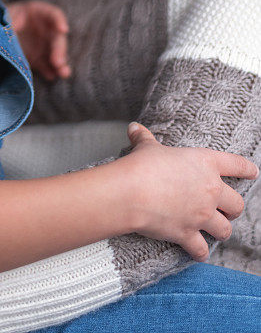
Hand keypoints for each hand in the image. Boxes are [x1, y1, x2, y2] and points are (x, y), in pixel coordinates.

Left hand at [8, 0, 69, 79]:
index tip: (63, 30)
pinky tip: (50, 76)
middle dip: (59, 49)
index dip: (59, 21)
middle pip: (56, 38)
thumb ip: (10, 24)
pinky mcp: (37, 58)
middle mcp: (43, 28)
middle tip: (58, 62)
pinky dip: (49, 71)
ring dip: (60, 63)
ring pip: (55, 53)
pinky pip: (46, 65)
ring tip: (64, 73)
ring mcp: (41, 44)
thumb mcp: (3, 19)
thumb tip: (12, 32)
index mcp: (36, 13)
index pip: (53, 14)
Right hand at [125, 122, 258, 261]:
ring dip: (221, 230)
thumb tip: (133, 127)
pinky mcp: (188, 234)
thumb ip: (145, 138)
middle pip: (237, 204)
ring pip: (225, 230)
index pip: (236, 165)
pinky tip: (198, 253)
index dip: (247, 169)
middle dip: (233, 209)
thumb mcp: (147, 147)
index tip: (254, 172)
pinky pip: (202, 250)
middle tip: (226, 210)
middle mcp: (210, 190)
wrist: (133, 191)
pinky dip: (200, 253)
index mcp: (206, 163)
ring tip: (215, 230)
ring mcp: (202, 215)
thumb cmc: (143, 164)